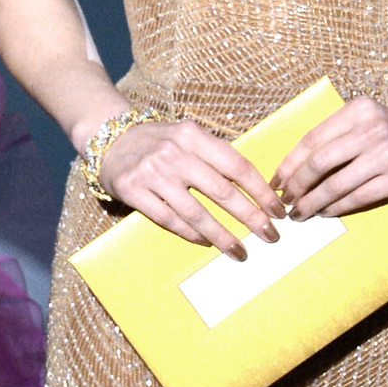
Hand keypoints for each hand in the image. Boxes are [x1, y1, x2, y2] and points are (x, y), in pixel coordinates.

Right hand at [97, 118, 283, 257]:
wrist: (109, 139)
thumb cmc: (158, 141)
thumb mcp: (187, 135)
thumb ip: (215, 155)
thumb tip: (256, 188)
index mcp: (192, 135)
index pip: (236, 166)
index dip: (261, 191)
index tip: (278, 210)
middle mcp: (174, 152)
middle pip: (221, 191)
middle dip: (251, 217)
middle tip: (270, 236)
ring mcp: (152, 173)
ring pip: (195, 212)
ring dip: (222, 235)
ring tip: (240, 251)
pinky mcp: (133, 191)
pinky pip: (168, 219)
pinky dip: (191, 234)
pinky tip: (206, 243)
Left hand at [274, 96, 387, 218]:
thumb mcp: (364, 118)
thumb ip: (335, 135)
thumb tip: (293, 168)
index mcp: (358, 110)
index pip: (312, 139)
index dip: (290, 163)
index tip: (276, 181)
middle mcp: (372, 129)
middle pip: (319, 162)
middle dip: (297, 185)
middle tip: (285, 201)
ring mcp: (387, 155)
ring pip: (336, 184)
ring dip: (312, 202)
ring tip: (300, 212)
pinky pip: (358, 198)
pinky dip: (336, 208)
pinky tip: (325, 212)